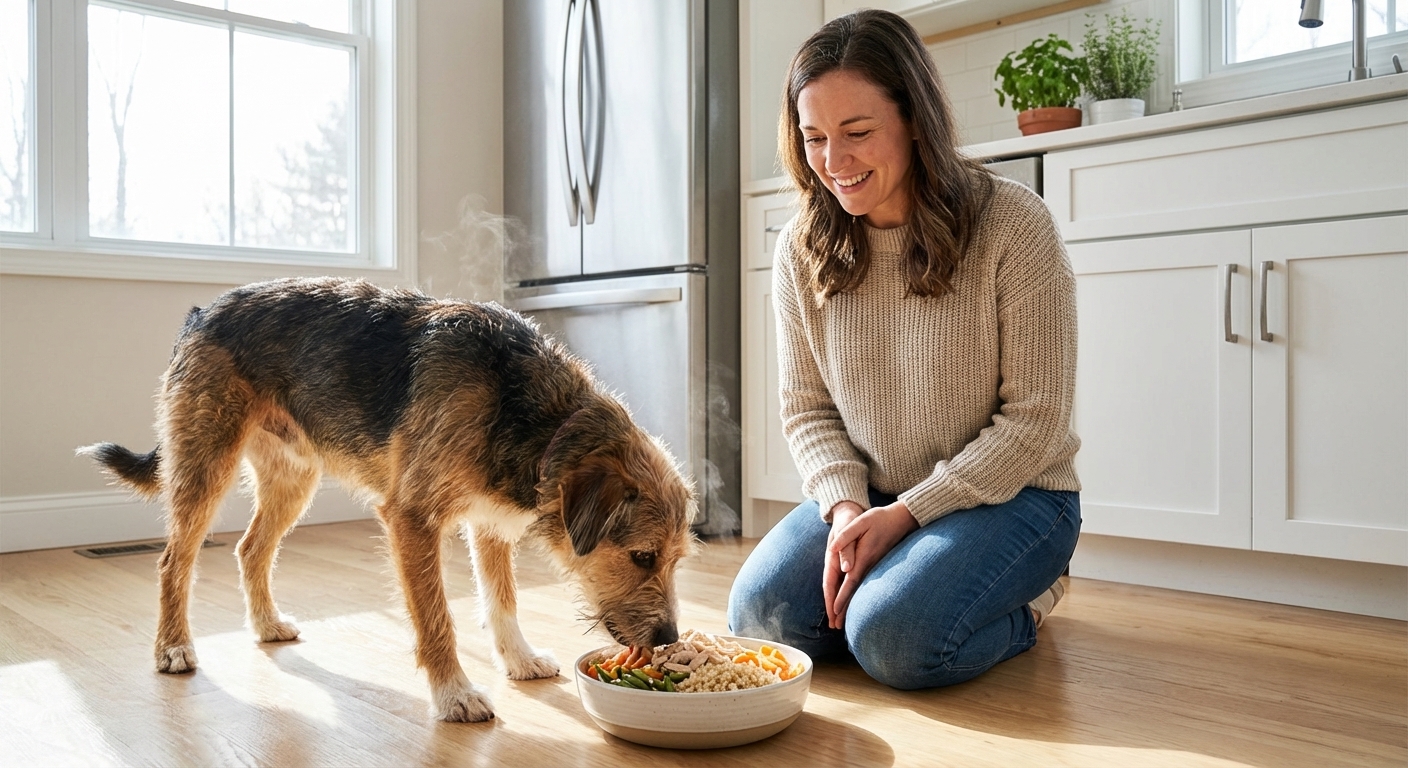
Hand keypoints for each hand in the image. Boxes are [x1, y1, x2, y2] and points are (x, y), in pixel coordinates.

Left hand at [824, 500, 918, 628]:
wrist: (902, 519)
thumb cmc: (879, 518)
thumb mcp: (861, 521)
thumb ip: (846, 536)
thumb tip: (833, 550)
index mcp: (864, 557)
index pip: (850, 581)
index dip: (842, 597)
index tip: (835, 611)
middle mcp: (870, 565)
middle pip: (855, 591)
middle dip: (845, 608)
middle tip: (836, 626)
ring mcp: (875, 567)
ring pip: (861, 590)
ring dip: (851, 606)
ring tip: (843, 622)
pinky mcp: (877, 565)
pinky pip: (865, 585)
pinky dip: (858, 596)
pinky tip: (855, 605)